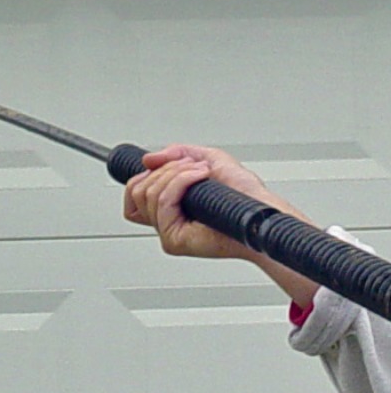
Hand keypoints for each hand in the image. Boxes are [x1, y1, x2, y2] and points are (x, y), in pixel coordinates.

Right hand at [123, 143, 319, 306]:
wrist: (259, 210)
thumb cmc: (244, 194)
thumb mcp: (208, 158)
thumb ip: (176, 153)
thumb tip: (148, 159)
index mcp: (169, 205)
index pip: (133, 194)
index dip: (141, 176)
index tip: (156, 165)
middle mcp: (165, 219)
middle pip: (138, 190)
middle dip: (165, 169)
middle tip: (191, 166)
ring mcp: (168, 230)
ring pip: (149, 194)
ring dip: (176, 174)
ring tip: (200, 172)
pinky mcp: (173, 240)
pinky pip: (163, 203)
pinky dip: (180, 182)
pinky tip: (198, 179)